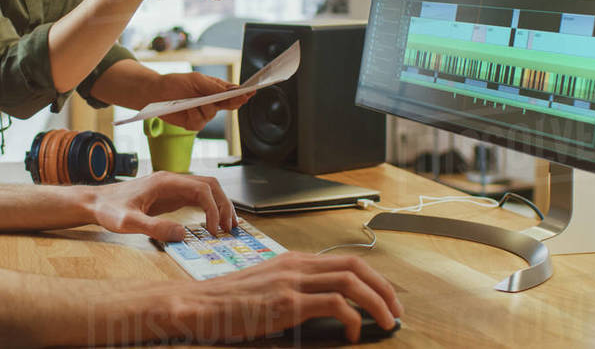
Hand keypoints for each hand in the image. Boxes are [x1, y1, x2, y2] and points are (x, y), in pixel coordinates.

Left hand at [89, 171, 235, 239]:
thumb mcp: (128, 222)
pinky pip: (196, 199)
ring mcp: (171, 187)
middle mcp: (172, 181)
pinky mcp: (169, 196)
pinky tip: (211, 224)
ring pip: (205, 190)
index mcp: (165, 182)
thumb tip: (182, 234)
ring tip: (227, 226)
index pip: (201, 188)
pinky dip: (208, 209)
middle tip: (230, 228)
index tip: (213, 229)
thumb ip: (153, 227)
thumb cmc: (108, 209)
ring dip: (219, 205)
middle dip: (223, 205)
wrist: (95, 202)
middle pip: (209, 185)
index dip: (212, 208)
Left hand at [154, 71, 252, 130]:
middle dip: (234, 102)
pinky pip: (199, 123)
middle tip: (240, 98)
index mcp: (214, 90)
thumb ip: (212, 85)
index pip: (232, 93)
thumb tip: (230, 90)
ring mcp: (202, 115)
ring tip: (195, 102)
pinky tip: (187, 109)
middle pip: (228, 105)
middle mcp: (211, 103)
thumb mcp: (195, 79)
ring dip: (205, 108)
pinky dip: (193, 115)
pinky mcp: (192, 124)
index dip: (242, 94)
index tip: (251, 92)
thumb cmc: (175, 83)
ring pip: (212, 114)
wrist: (155, 93)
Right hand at [162, 251, 403, 343]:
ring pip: (350, 282)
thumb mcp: (268, 287)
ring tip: (386, 322)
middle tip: (396, 312)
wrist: (198, 304)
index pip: (346, 261)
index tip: (387, 299)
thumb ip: (296, 290)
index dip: (374, 279)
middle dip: (384, 289)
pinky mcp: (285, 303)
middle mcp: (297, 265)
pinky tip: (353, 333)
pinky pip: (332, 304)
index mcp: (295, 261)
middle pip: (356, 267)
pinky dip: (352, 318)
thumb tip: (328, 307)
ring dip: (376, 303)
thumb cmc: (229, 302)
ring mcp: (291, 282)